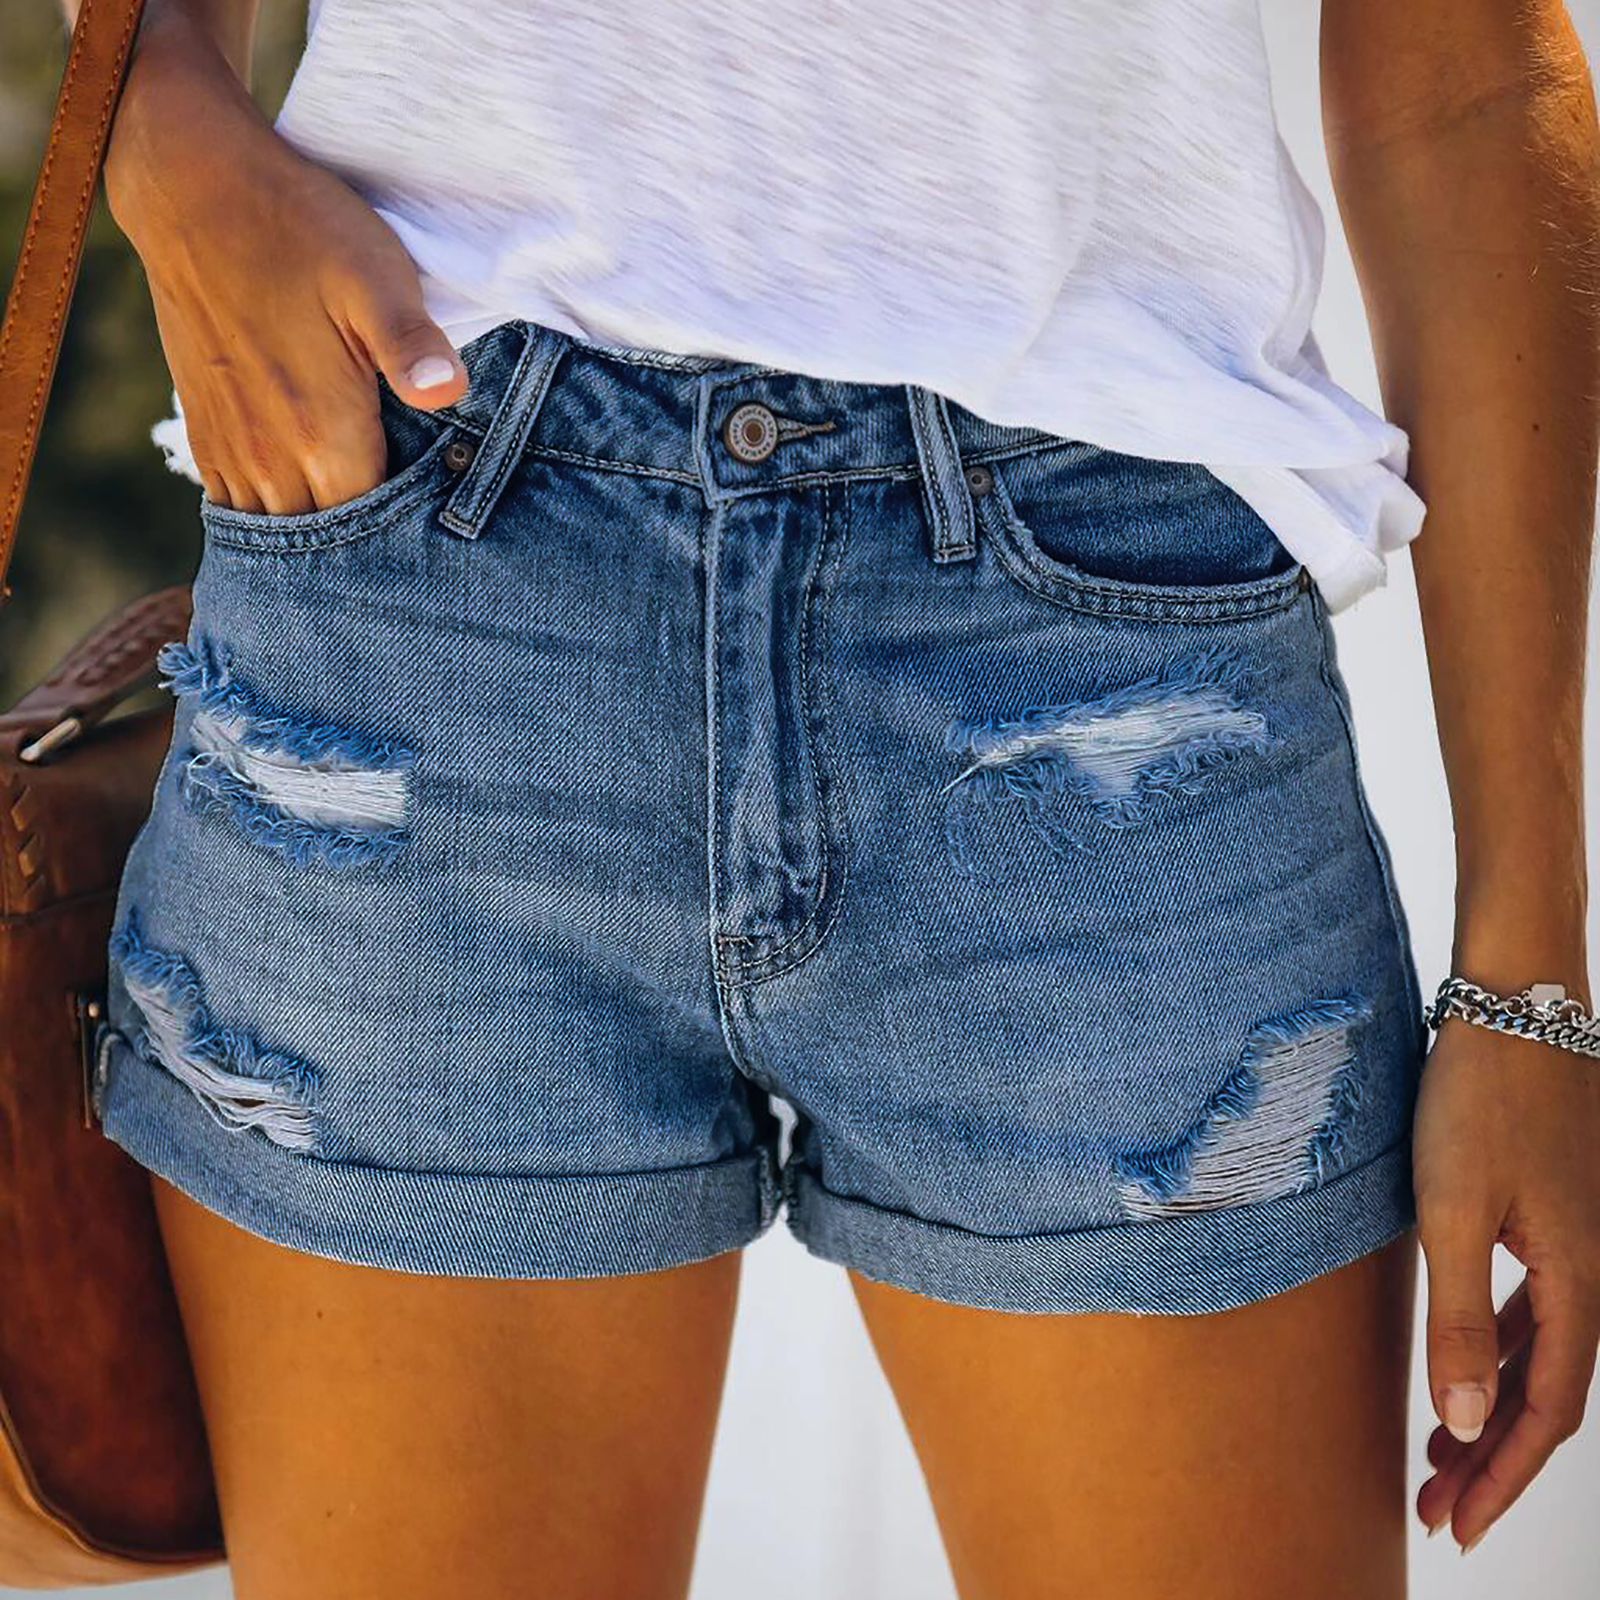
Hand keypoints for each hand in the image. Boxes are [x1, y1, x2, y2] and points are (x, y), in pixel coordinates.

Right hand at [103, 25, 466, 514]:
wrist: (193, 189)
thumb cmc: (299, 229)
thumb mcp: (376, 276)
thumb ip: (411, 344)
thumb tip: (448, 393)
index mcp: (322, 434)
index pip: (377, 527)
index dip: (410, 535)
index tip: (442, 531)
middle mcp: (271, 457)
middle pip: (330, 541)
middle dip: (368, 547)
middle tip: (416, 542)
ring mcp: (231, 447)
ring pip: (282, 530)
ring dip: (319, 537)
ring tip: (364, 537)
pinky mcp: (206, 430)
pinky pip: (239, 505)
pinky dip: (274, 515)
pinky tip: (308, 505)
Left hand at [1411, 1005, 1599, 1551]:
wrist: (1513, 1005)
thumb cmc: (1480, 1097)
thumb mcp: (1454, 1209)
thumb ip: (1461, 1315)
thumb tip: (1467, 1422)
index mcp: (1578, 1282)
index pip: (1547, 1411)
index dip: (1504, 1476)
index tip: (1457, 1525)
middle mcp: (1589, 1272)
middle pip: (1547, 1393)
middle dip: (1494, 1458)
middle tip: (1437, 1506)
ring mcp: (1574, 1243)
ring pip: (1540, 1353)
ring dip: (1494, 1406)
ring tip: (1439, 1450)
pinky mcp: (1549, 1215)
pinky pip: (1535, 1309)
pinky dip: (1500, 1350)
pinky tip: (1468, 1363)